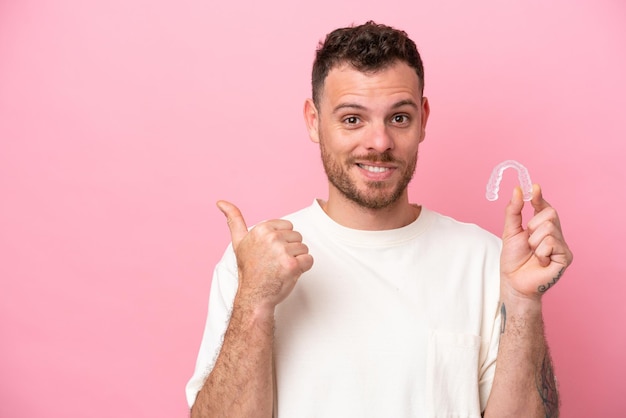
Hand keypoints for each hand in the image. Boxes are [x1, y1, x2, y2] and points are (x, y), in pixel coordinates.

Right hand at [217, 200, 313, 310]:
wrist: (254, 296)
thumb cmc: (249, 270)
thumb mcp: (239, 242)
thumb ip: (233, 220)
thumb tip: (221, 202)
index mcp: (261, 229)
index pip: (288, 227)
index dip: (282, 241)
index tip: (269, 252)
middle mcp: (271, 237)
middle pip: (297, 237)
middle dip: (290, 250)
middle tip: (275, 262)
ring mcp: (282, 251)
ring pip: (304, 249)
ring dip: (296, 260)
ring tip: (281, 268)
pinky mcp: (292, 265)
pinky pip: (309, 260)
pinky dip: (303, 268)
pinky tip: (289, 274)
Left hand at [500, 185, 572, 300]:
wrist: (514, 282)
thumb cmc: (513, 259)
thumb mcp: (510, 231)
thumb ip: (513, 211)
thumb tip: (517, 190)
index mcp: (542, 227)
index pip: (544, 207)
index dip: (539, 197)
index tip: (533, 187)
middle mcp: (555, 234)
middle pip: (550, 214)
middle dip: (532, 226)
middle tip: (528, 241)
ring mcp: (562, 245)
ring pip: (549, 229)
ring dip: (534, 242)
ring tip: (533, 254)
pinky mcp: (566, 257)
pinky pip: (552, 243)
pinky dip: (540, 252)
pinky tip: (540, 261)